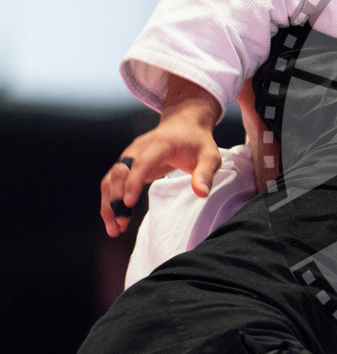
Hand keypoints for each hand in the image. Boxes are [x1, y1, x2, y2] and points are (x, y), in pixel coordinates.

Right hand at [100, 77, 221, 237]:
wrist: (184, 124)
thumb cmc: (197, 142)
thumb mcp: (209, 156)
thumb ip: (205, 174)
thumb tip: (201, 194)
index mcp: (159, 145)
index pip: (141, 163)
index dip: (133, 183)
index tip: (128, 204)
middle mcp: (138, 149)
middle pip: (119, 172)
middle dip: (116, 198)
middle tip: (121, 224)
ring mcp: (129, 156)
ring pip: (110, 179)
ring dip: (109, 203)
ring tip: (115, 229)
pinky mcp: (126, 165)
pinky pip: (112, 183)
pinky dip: (110, 201)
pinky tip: (115, 220)